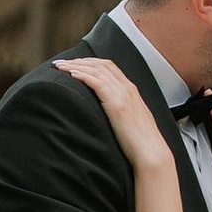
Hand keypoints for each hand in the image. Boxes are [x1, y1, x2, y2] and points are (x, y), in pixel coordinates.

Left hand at [54, 55, 168, 171]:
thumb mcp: (132, 120)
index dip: (90, 62)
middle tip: (62, 63)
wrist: (151, 151)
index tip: (74, 63)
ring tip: (60, 66)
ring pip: (96, 71)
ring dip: (75, 66)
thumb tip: (109, 115)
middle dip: (79, 60)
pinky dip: (83, 76)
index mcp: (131, 90)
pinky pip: (97, 83)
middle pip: (100, 64)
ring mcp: (123, 95)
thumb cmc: (141, 142)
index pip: (109, 66)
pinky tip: (71, 74)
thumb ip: (122, 111)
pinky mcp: (116, 104)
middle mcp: (127, 88)